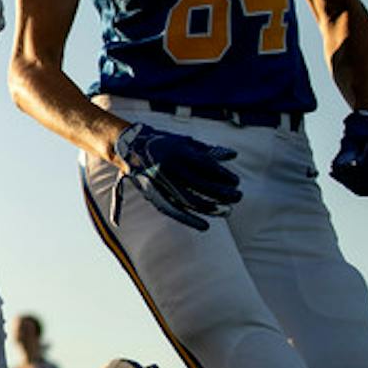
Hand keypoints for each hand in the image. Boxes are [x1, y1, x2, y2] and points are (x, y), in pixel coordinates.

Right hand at [114, 122, 242, 230]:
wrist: (129, 147)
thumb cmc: (162, 142)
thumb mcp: (185, 141)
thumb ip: (208, 150)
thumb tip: (233, 155)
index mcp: (179, 151)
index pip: (207, 167)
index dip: (224, 176)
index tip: (236, 181)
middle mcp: (170, 167)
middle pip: (202, 185)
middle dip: (223, 194)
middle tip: (238, 197)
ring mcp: (161, 182)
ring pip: (190, 200)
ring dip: (211, 208)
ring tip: (227, 211)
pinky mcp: (154, 195)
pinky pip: (173, 210)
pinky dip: (190, 219)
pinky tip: (205, 225)